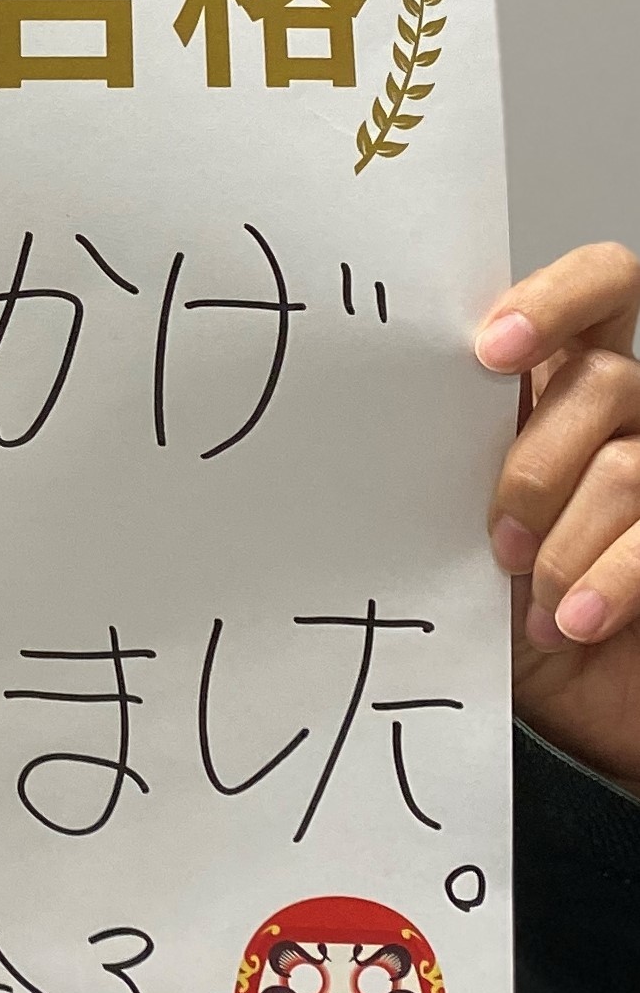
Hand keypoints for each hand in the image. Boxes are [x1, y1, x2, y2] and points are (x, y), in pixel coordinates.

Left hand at [480, 243, 639, 788]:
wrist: (577, 706)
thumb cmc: (505, 609)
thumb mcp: (459, 529)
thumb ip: (450, 460)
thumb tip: (378, 415)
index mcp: (565, 387)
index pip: (600, 286)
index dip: (558, 300)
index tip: (492, 351)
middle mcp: (631, 416)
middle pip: (605, 381)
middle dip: (538, 464)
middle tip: (496, 541)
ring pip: (632, 466)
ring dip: (567, 544)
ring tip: (533, 603)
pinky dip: (611, 582)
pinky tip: (576, 622)